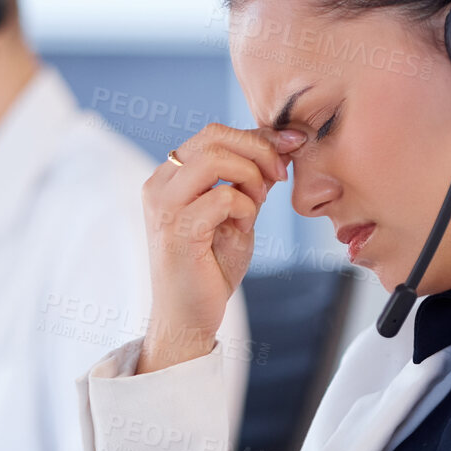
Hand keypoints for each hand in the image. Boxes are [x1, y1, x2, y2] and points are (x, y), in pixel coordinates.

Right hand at [138, 123, 304, 372]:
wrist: (187, 316)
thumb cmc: (209, 268)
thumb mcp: (236, 212)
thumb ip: (249, 178)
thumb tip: (283, 142)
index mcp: (169, 176)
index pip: (214, 134)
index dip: (257, 136)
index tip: (290, 148)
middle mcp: (160, 184)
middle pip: (214, 136)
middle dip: (259, 150)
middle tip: (280, 176)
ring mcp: (164, 206)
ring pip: (216, 158)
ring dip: (251, 177)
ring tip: (258, 203)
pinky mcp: (177, 229)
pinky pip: (224, 197)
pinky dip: (246, 209)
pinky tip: (244, 228)